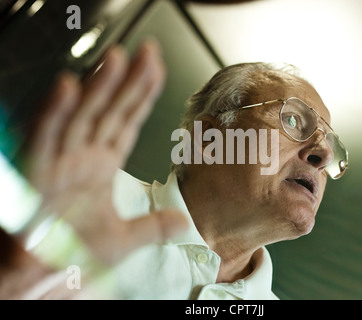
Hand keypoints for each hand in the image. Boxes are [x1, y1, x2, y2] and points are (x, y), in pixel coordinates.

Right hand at [24, 40, 187, 263]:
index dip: (142, 96)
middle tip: (147, 53)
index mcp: (101, 165)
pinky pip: (45, 137)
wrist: (35, 276)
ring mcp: (59, 160)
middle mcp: (82, 156)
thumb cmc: (72, 251)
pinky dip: (55, 112)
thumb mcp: (120, 240)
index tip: (156, 70)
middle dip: (128, 81)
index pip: (127, 122)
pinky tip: (69, 88)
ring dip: (99, 88)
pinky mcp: (35, 171)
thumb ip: (152, 228)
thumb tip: (184, 223)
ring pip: (82, 117)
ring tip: (117, 59)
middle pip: (109, 111)